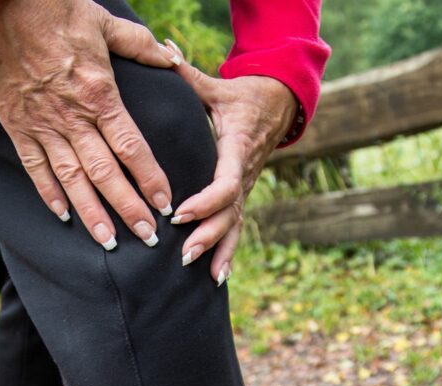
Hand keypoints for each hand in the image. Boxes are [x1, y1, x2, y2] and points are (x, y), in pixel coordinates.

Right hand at [0, 0, 181, 249]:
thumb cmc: (51, 8)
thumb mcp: (103, 22)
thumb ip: (139, 45)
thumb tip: (171, 59)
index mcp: (100, 94)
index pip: (132, 147)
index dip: (150, 178)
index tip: (165, 204)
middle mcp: (73, 117)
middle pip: (106, 173)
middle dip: (128, 208)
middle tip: (147, 238)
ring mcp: (42, 125)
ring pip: (71, 179)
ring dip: (91, 213)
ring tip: (108, 241)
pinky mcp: (15, 124)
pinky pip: (34, 167)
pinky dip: (48, 193)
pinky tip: (63, 216)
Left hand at [165, 42, 298, 284]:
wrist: (279, 105)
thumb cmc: (243, 95)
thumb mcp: (217, 86)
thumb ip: (187, 74)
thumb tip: (162, 49)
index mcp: (237, 150)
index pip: (224, 183)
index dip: (205, 202)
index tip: (180, 214)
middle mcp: (244, 175)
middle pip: (229, 213)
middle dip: (208, 236)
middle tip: (184, 254)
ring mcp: (246, 189)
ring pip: (236, 226)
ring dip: (221, 251)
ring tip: (208, 277)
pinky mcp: (243, 196)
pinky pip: (236, 227)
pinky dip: (228, 253)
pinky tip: (217, 279)